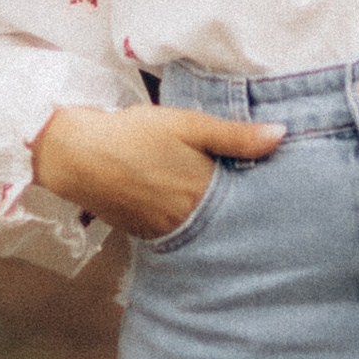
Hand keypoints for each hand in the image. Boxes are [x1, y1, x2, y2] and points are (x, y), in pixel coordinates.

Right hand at [31, 99, 284, 241]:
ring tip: (225, 201)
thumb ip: (234, 135)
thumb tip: (282, 136)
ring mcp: (165, 232)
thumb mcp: (187, 124)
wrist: (75, 155)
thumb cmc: (134, 135)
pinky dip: (188, 222)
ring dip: (214, 219)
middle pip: (227, 222)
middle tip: (256, 196)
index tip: (279, 189)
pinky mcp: (145, 233)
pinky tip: (189, 205)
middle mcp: (189, 223)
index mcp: (205, 195)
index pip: (248, 205)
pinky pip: (178, 232)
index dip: (264, 197)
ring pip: (203, 230)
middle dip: (241, 212)